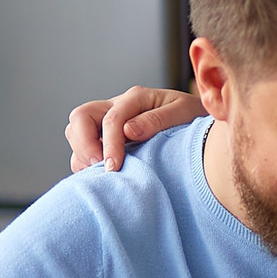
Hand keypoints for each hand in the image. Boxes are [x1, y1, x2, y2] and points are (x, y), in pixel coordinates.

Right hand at [65, 87, 206, 172]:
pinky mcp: (106, 140)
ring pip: (76, 133)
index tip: (114, 167)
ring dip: (83, 156)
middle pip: (80, 118)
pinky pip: (84, 150)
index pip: (110, 119)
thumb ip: (158, 120)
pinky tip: (103, 178)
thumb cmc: (194, 120)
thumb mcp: (184, 113)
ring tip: (102, 176)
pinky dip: (86, 164)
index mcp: (136, 98)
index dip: (109, 144)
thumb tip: (129, 131)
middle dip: (84, 145)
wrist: (200, 128)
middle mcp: (117, 107)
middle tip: (102, 169)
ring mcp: (108, 123)